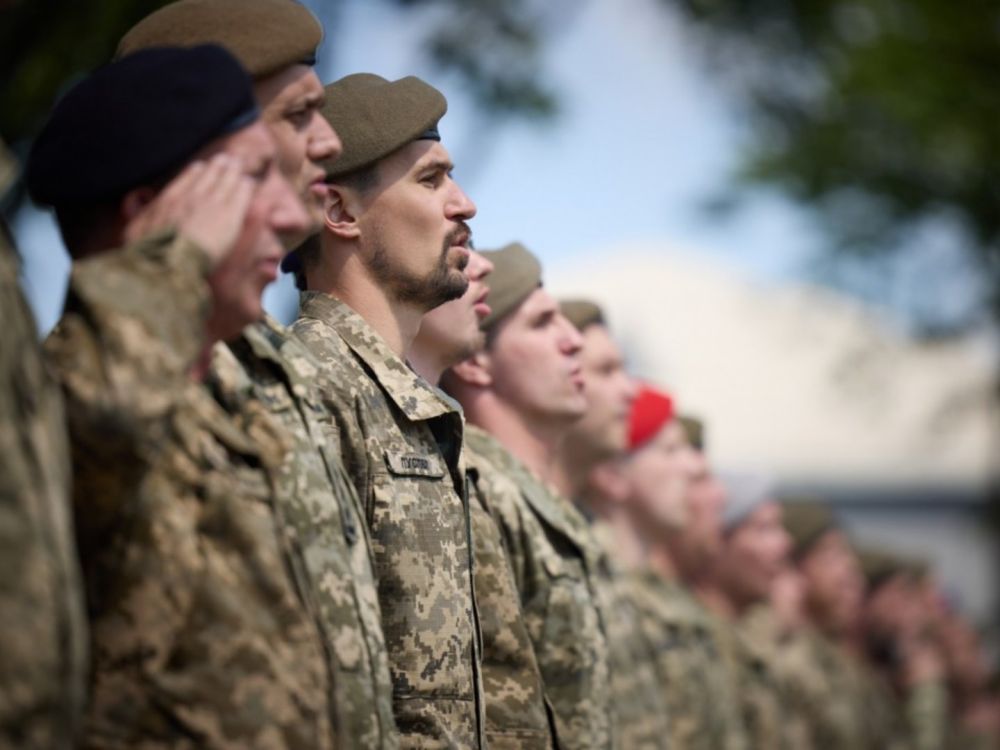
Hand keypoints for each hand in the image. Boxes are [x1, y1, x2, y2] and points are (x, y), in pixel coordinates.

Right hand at [123, 154, 253, 268]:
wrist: (171, 263)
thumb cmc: (151, 253)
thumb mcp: (135, 231)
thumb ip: (138, 213)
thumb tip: (138, 200)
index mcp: (170, 199)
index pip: (186, 178)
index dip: (195, 172)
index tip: (200, 167)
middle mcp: (192, 197)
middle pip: (208, 174)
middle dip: (217, 166)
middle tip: (225, 160)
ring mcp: (212, 204)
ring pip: (226, 178)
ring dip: (232, 171)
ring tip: (237, 166)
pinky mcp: (230, 215)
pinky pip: (241, 192)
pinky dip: (244, 186)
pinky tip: (248, 183)